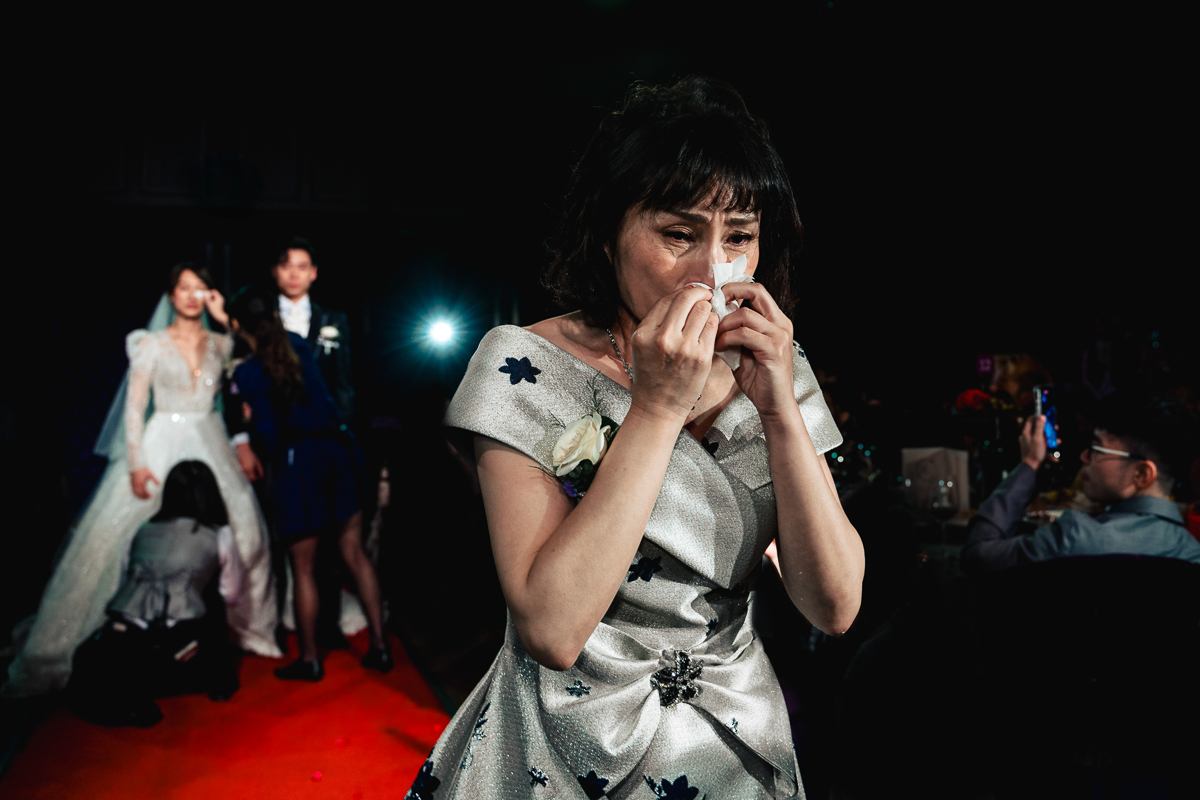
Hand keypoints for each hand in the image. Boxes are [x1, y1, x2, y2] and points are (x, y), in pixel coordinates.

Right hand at [130, 468, 159, 498]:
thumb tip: (159, 485)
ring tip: (144, 498)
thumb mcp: (150, 474)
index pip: (144, 491)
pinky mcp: (132, 484)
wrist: (136, 467)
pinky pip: (133, 491)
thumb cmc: (143, 470)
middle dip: (144, 497)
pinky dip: (136, 494)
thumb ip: (155, 479)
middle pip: (139, 493)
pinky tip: (139, 495)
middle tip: (148, 498)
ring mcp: (133, 485)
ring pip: (136, 493)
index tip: (151, 496)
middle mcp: (136, 484)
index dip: (147, 495)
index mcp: (141, 482)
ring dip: (140, 496)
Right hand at [204, 289, 228, 326]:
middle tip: (204, 297)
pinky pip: (214, 300)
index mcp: (219, 297)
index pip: (214, 291)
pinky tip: (208, 303)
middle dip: (208, 295)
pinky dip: (211, 300)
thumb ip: (206, 299)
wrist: (220, 317)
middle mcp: (220, 298)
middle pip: (214, 294)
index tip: (204, 294)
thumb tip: (203, 295)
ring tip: (205, 301)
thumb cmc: (215, 311)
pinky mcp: (219, 304)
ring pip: (213, 297)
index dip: (209, 292)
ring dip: (209, 298)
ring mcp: (220, 301)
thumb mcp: (209, 304)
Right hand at [237, 442, 263, 480]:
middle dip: (254, 477)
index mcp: (250, 469)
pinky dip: (247, 473)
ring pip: (246, 476)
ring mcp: (241, 469)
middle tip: (258, 475)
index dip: (257, 478)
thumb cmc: (251, 455)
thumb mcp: (258, 462)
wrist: (243, 450)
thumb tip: (262, 475)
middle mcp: (245, 470)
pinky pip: (244, 473)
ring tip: (254, 471)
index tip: (260, 476)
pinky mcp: (239, 468)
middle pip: (249, 478)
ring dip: (251, 475)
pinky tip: (250, 469)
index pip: (253, 478)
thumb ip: (260, 469)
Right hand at [626, 285, 718, 423]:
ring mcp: (684, 348)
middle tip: (705, 295)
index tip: (691, 293)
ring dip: (708, 309)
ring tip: (707, 315)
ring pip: (703, 310)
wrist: (658, 408)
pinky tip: (710, 329)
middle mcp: (663, 338)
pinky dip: (714, 323)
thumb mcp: (642, 346)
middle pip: (687, 299)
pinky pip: (713, 327)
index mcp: (644, 333)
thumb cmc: (651, 377)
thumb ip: (657, 322)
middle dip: (699, 294)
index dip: (683, 292)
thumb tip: (681, 296)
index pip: (668, 300)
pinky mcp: (701, 357)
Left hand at [713, 282, 795, 419]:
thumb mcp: (744, 348)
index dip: (735, 288)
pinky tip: (719, 347)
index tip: (715, 296)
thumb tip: (713, 317)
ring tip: (713, 336)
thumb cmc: (758, 378)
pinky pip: (745, 335)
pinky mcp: (774, 350)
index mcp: (775, 321)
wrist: (774, 404)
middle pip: (756, 292)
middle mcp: (781, 324)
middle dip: (730, 292)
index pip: (756, 291)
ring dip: (723, 324)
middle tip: (712, 304)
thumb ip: (735, 331)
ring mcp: (779, 336)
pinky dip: (727, 338)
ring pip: (745, 315)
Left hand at [1019, 414, 1058, 470]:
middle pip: (1039, 430)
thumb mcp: (1038, 438)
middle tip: (1055, 429)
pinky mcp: (1035, 451)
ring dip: (1052, 442)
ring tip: (1058, 443)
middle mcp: (1028, 438)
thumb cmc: (1034, 452)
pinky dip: (1050, 452)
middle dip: (1049, 430)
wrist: (1031, 468)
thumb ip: (1039, 427)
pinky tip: (1054, 457)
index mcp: (1026, 433)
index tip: (1045, 415)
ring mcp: (1031, 445)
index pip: (1030, 420)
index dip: (1037, 416)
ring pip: (1043, 439)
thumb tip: (1041, 416)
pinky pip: (1044, 449)